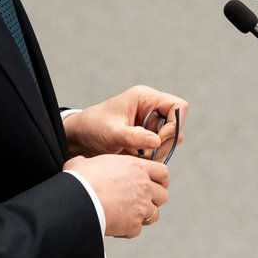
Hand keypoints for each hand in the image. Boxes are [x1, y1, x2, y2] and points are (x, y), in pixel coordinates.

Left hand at [64, 85, 188, 159]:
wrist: (79, 137)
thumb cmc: (92, 127)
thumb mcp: (111, 133)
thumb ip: (134, 137)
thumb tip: (157, 142)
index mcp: (145, 98)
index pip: (178, 106)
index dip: (175, 124)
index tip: (158, 140)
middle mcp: (151, 108)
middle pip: (177, 124)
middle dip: (166, 142)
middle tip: (147, 155)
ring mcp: (150, 122)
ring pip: (171, 138)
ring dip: (160, 151)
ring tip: (140, 157)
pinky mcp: (147, 136)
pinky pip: (161, 147)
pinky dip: (153, 156)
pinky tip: (138, 159)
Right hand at [64, 154, 168, 237]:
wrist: (78, 202)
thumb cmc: (80, 180)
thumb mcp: (83, 163)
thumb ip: (89, 162)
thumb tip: (80, 163)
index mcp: (136, 167)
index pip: (162, 172)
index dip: (161, 180)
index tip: (156, 185)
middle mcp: (143, 186)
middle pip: (163, 196)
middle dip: (154, 200)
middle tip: (141, 202)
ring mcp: (141, 206)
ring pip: (153, 215)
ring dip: (143, 216)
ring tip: (128, 216)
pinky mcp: (134, 224)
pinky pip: (136, 229)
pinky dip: (128, 230)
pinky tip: (115, 226)